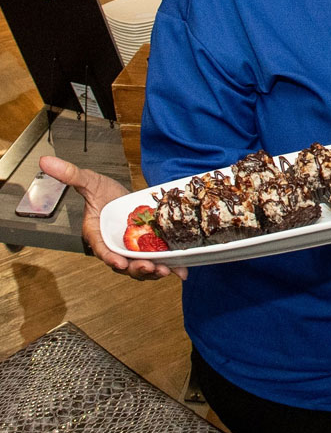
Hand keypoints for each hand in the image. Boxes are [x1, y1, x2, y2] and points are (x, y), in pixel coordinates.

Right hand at [38, 156, 184, 280]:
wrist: (122, 197)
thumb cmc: (103, 191)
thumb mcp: (89, 181)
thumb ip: (70, 174)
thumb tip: (46, 161)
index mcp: (97, 234)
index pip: (101, 248)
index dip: (109, 256)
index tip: (118, 262)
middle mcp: (113, 246)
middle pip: (123, 263)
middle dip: (136, 268)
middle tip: (150, 267)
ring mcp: (131, 249)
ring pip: (139, 266)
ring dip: (153, 271)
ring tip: (166, 271)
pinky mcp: (146, 248)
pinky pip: (156, 261)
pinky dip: (168, 267)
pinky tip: (182, 271)